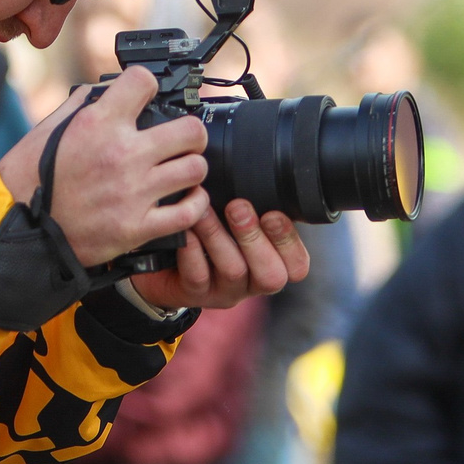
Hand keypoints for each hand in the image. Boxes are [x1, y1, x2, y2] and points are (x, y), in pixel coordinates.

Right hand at [0, 66, 209, 265]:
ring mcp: (133, 193)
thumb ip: (82, 106)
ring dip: (191, 168)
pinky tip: (185, 199)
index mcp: (98, 124)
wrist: (18, 231)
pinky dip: (193, 204)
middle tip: (182, 139)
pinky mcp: (137, 227)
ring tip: (180, 171)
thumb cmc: (27, 182)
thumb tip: (107, 91)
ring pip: (195, 169)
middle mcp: (121, 154)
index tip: (147, 96)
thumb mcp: (46, 130)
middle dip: (191, 132)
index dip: (147, 85)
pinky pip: (189, 212)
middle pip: (191, 130)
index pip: (145, 81)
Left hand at [127, 196, 308, 310]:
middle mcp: (253, 282)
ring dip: (218, 236)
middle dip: (254, 238)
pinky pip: (197, 277)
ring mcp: (225, 292)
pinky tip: (186, 231)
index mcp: (273, 263)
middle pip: (270, 276)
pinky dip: (192, 251)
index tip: (273, 213)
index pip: (296, 266)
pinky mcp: (195, 295)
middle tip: (238, 207)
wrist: (166, 261)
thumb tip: (261, 168)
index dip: (289, 242)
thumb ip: (255, 204)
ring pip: (233, 270)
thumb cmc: (212, 229)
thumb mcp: (237, 218)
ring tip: (204, 209)